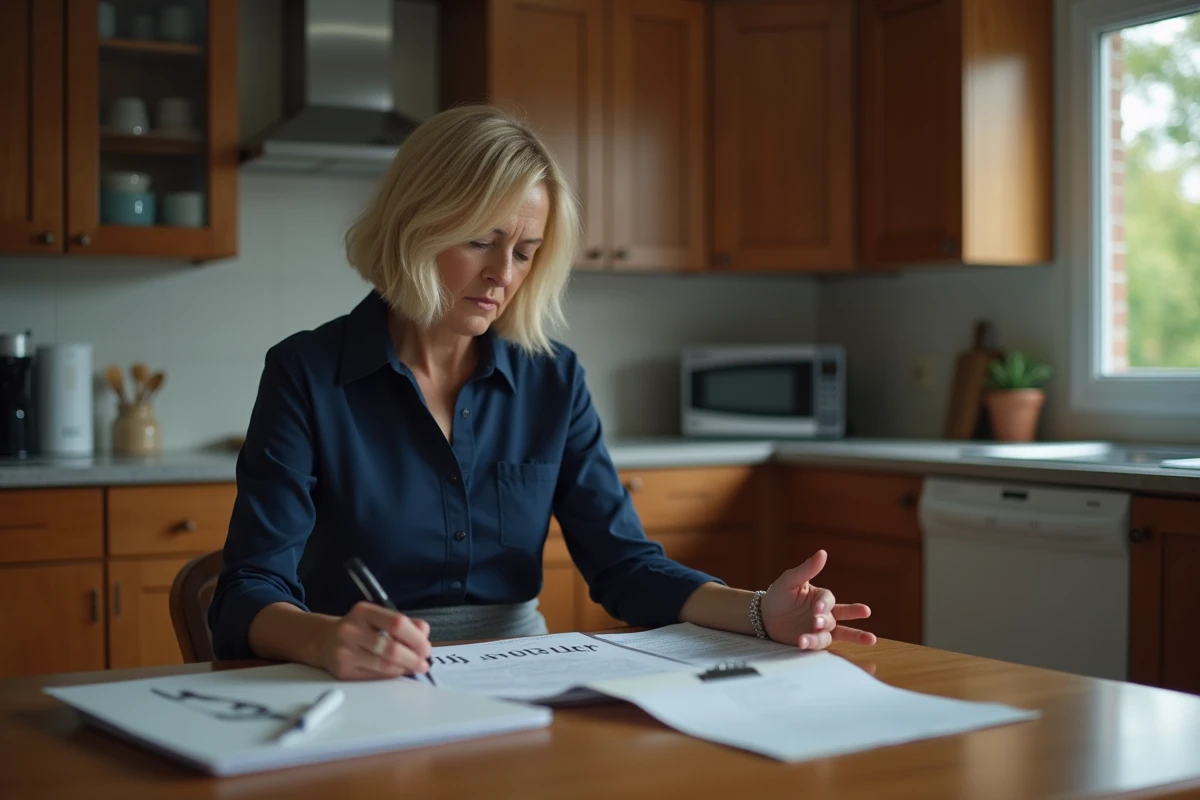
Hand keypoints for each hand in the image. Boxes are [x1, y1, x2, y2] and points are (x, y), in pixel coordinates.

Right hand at [317, 601, 431, 679]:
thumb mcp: (379, 618)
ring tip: (413, 668)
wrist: (324, 640)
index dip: (416, 638)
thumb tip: (424, 633)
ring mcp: (344, 651)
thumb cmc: (359, 629)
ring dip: (405, 668)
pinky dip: (391, 675)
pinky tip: (397, 672)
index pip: (397, 623)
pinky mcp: (342, 671)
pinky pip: (374, 677)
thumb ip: (406, 623)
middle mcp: (351, 629)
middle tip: (423, 662)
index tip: (426, 648)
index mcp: (363, 611)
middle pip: (391, 647)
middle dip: (413, 658)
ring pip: (384, 665)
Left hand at [761, 550, 876, 649]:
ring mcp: (820, 628)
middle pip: (844, 613)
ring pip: (839, 632)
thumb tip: (823, 553)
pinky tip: (803, 641)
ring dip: (850, 635)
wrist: (764, 616)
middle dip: (855, 613)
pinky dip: (813, 642)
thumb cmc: (779, 595)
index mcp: (821, 597)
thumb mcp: (790, 580)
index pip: (829, 599)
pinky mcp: (812, 640)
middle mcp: (825, 612)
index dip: (824, 604)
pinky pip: (819, 643)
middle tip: (867, 611)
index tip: (816, 609)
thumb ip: (807, 569)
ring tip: (870, 639)